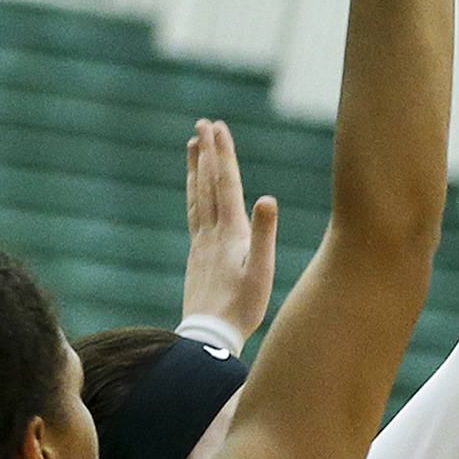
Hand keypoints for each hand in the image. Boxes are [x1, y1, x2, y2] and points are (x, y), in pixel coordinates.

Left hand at [182, 120, 277, 347]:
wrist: (208, 335)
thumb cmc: (242, 307)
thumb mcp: (261, 272)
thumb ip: (264, 234)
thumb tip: (266, 197)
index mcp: (230, 233)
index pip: (226, 184)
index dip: (223, 154)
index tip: (217, 127)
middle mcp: (211, 233)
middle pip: (207, 184)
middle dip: (207, 152)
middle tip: (203, 124)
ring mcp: (200, 244)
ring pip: (196, 197)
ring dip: (195, 169)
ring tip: (192, 145)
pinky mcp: (197, 256)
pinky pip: (193, 215)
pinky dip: (193, 194)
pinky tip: (194, 192)